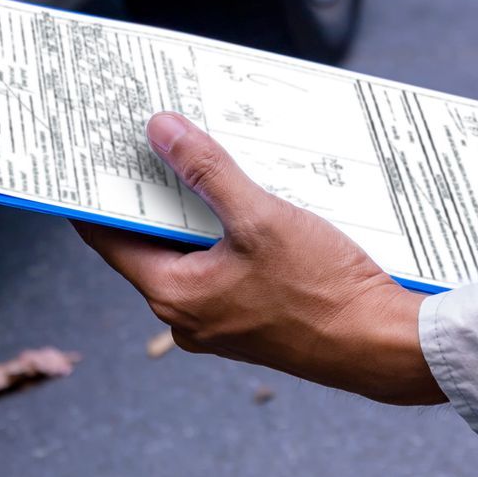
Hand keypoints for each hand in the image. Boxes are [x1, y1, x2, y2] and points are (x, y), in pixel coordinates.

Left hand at [76, 111, 445, 405]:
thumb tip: (161, 131)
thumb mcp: (260, 217)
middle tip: (148, 139)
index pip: (109, 237)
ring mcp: (220, 318)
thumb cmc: (324, 293)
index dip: (98, 194)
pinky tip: (243, 196)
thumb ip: (207, 170)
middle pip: (149, 240)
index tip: (93, 155)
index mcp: (174, 295)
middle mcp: (188, 314)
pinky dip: (223, 229)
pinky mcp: (251, 315)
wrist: (383, 346)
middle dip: (153, 190)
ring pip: (190, 249)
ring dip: (193, 207)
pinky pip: (221, 263)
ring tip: (198, 156)